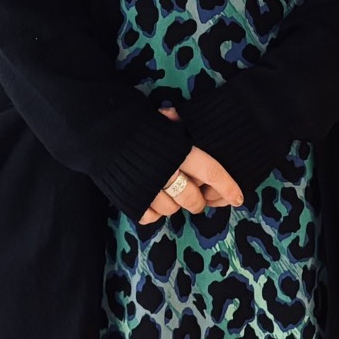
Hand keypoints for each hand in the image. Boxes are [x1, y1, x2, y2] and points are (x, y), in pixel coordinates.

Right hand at [139, 103, 245, 224]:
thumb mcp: (166, 121)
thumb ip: (186, 134)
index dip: (228, 188)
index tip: (238, 198)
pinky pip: (150, 217)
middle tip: (197, 197)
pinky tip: (153, 199)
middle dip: (198, 201)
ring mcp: (148, 191)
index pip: (212, 174)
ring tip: (170, 192)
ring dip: (175, 205)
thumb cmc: (137, 122)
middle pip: (193, 199)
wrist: (100, 131)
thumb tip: (201, 131)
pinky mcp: (131, 203)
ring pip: (172, 210)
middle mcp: (167, 173)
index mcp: (180, 151)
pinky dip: (154, 211)